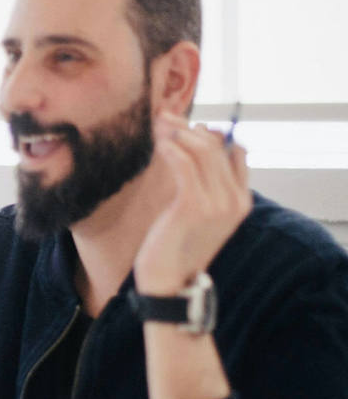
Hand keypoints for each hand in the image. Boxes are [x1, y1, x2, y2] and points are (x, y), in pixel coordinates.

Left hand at [134, 111, 250, 294]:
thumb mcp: (195, 215)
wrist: (167, 283)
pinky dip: (171, 148)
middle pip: (217, 147)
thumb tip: (193, 151)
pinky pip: (185, 165)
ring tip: (157, 124)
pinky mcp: (193, 206)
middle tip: (164, 116)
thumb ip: (201, 187)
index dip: (212, 134)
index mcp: (241, 201)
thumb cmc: (175, 248)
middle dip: (188, 127)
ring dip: (177, 132)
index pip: (235, 153)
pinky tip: (159, 143)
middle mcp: (234, 200)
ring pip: (202, 151)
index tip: (187, 126)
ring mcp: (217, 203)